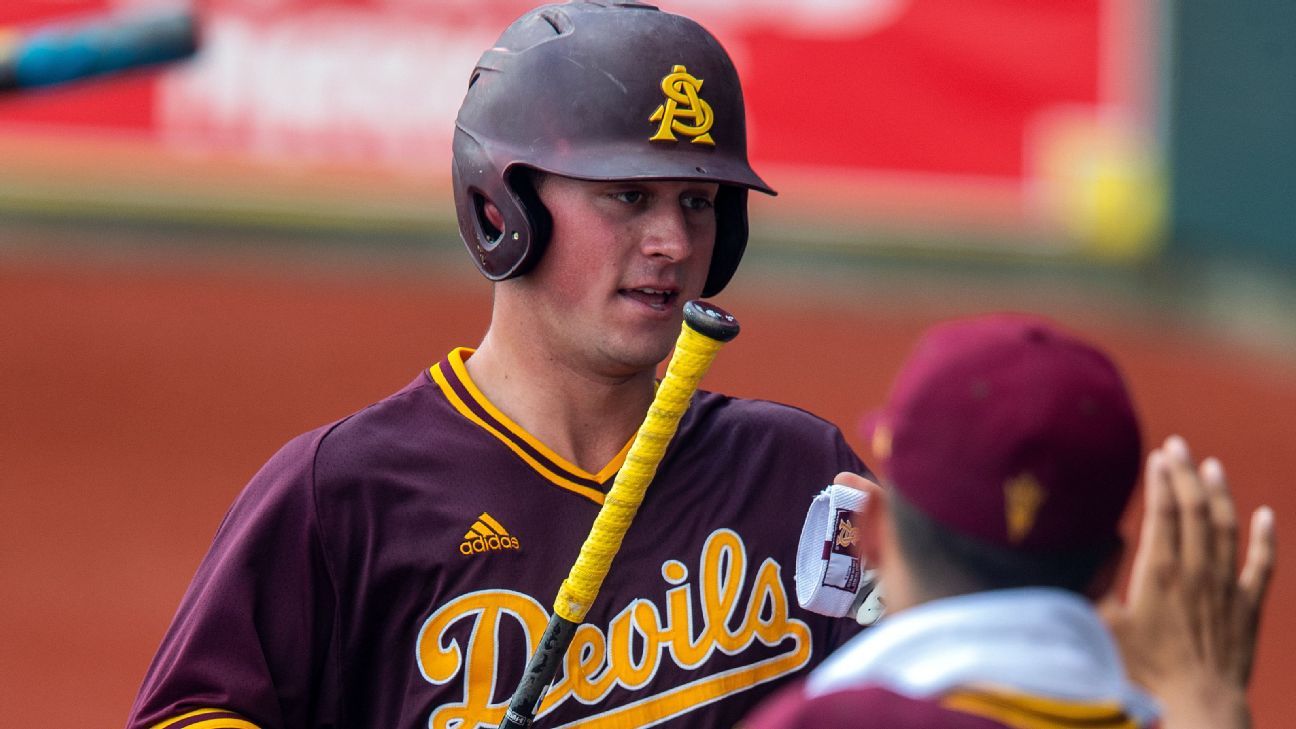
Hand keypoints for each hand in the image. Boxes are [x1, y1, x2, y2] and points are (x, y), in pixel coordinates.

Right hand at [1102, 436, 1275, 728]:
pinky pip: (1262, 565)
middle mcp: (1197, 573)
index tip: (1157, 456)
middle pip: (1195, 511)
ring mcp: (1227, 588)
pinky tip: (1266, 514)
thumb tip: (1093, 548)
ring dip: (1220, 494)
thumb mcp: (1104, 626)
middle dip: (1186, 474)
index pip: (1164, 513)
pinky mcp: (1248, 608)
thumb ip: (1097, 584)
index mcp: (1159, 574)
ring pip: (1227, 528)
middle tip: (1178, 445)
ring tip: (1212, 466)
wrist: (1198, 706)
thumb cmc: (1143, 672)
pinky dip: (1266, 537)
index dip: (1162, 481)